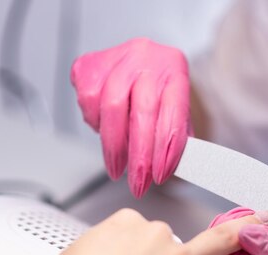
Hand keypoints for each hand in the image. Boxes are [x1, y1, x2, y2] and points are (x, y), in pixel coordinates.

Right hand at [49, 208, 267, 254]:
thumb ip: (96, 246)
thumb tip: (101, 250)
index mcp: (127, 222)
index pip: (140, 227)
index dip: (137, 247)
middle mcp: (157, 235)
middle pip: (176, 234)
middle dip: (201, 229)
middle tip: (237, 219)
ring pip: (218, 241)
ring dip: (245, 229)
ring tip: (264, 222)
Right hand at [71, 38, 190, 197]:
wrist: (138, 60)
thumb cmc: (157, 88)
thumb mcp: (174, 109)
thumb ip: (177, 136)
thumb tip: (179, 169)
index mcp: (174, 70)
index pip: (173, 114)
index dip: (166, 151)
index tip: (160, 176)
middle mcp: (147, 59)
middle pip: (141, 113)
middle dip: (138, 156)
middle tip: (137, 183)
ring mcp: (117, 58)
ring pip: (111, 107)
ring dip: (113, 146)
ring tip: (117, 167)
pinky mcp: (90, 64)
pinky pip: (88, 100)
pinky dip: (95, 123)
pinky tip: (104, 129)